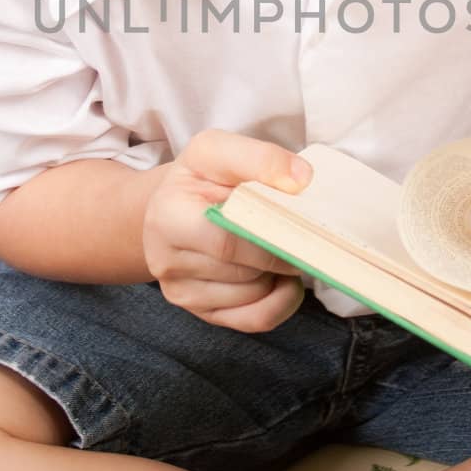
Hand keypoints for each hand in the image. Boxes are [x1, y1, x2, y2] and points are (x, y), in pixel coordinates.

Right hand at [142, 129, 311, 331]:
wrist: (173, 208)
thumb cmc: (200, 179)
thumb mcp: (218, 151)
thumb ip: (259, 158)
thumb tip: (300, 179)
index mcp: (168, 217)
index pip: (227, 241)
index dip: (271, 237)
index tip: (303, 225)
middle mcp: (167, 261)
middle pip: (246, 271)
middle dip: (280, 253)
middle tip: (299, 232)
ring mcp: (182, 293)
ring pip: (254, 295)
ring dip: (279, 274)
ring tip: (276, 245)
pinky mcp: (202, 313)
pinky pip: (256, 319)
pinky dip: (280, 300)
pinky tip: (279, 276)